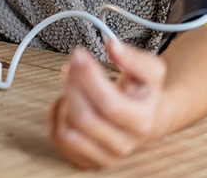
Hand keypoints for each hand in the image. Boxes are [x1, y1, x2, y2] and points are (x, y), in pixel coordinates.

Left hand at [49, 39, 165, 168]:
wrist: (145, 119)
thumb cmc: (142, 93)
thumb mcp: (151, 71)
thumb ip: (134, 57)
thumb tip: (112, 46)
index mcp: (141, 122)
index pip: (110, 105)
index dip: (89, 77)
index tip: (79, 55)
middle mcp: (123, 144)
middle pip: (85, 118)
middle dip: (72, 85)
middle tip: (71, 64)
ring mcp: (103, 156)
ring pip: (69, 131)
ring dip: (65, 99)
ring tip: (72, 82)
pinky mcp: (85, 160)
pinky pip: (58, 138)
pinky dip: (55, 116)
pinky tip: (65, 99)